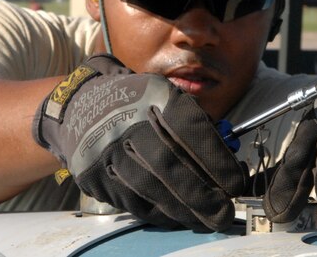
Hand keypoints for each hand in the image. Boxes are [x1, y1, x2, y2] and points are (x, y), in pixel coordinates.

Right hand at [33, 54, 247, 231]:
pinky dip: (160, 213)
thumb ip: (198, 123)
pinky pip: (130, 199)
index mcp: (153, 96)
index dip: (215, 159)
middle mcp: (127, 121)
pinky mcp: (94, 174)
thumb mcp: (167, 96)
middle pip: (166, 162)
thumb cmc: (139, 105)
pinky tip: (180, 217)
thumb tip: (228, 160)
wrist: (81, 107)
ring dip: (182, 209)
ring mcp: (106, 149)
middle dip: (200, 192)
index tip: (235, 182)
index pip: (188, 127)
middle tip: (224, 211)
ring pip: (147, 186)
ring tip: (208, 220)